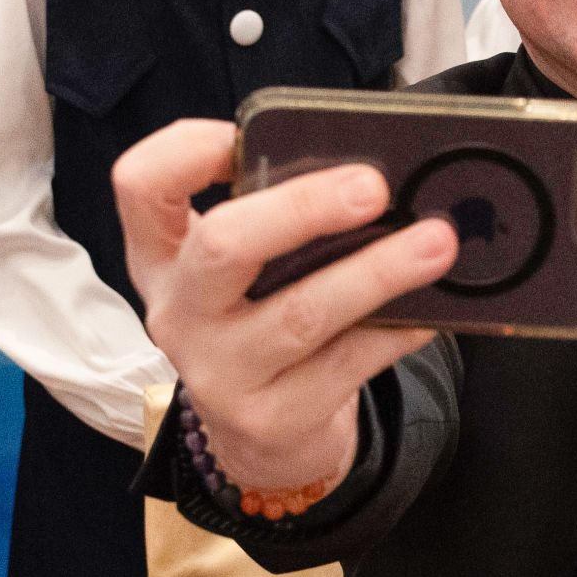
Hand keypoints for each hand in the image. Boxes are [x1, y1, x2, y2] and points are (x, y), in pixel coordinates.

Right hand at [113, 120, 453, 495]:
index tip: (240, 136)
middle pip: (222, 246)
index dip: (185, 150)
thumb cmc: (260, 324)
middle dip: (303, 208)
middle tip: (372, 187)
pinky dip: (395, 331)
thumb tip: (365, 172)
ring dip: (377, 272)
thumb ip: (275, 219)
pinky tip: (429, 310)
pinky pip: (347, 365)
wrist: (261, 440)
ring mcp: (220, 373)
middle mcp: (180, 312)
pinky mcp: (272, 419)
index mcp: (164, 257)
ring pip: (301, 314)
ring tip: (435, 242)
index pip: (141, 186)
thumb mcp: (241, 273)